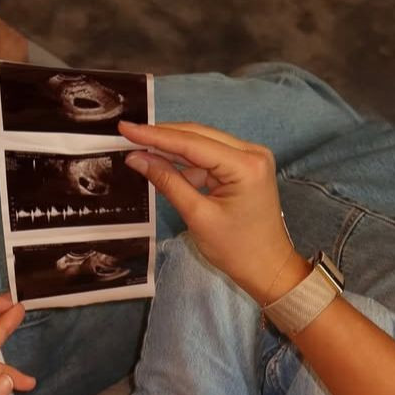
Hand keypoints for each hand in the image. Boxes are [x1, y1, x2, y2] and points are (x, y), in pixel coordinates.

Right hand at [119, 121, 307, 302]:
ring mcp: (250, 157)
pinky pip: (211, 157)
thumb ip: (168, 182)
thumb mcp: (197, 216)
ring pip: (203, 144)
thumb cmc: (236, 250)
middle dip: (163, 137)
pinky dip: (188, 162)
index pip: (192, 143)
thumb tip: (137, 158)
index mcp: (245, 165)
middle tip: (129, 134)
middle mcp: (251, 152)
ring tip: (141, 151)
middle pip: (199, 136)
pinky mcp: (245, 166)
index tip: (127, 128)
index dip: (156, 135)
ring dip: (173, 149)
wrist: (267, 266)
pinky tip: (165, 165)